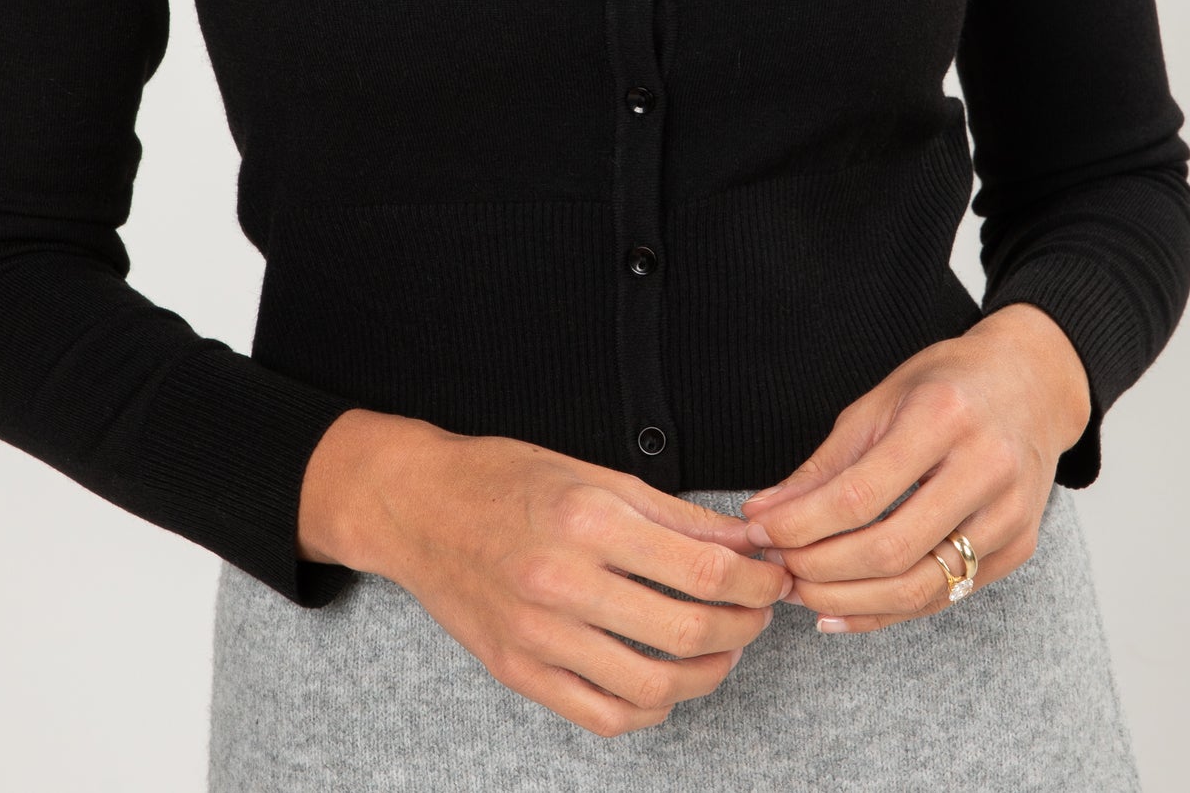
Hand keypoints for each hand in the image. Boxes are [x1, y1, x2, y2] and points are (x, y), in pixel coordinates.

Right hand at [298, 410, 792, 736]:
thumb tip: (744, 542)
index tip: (772, 578)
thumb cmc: (506, 478)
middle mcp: (563, 581)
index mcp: (588, 519)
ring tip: (721, 650)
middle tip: (757, 614)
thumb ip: (674, 515)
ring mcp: (538, 635)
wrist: (417, 507)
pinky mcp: (519, 672)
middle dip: (744, 627)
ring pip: (652, 687)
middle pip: (688, 631)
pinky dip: (650, 710)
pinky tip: (665, 685)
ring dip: (706, 675)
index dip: (756, 581)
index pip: (704, 570)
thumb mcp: (594, 474)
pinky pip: (603, 715)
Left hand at [737, 303, 1091, 633]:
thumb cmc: (947, 384)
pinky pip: (945, 597)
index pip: (859, 495)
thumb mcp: (880, 402)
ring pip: (920, 587)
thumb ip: (825, 465)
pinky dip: (887, 611)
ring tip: (803, 593)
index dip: (800, 524)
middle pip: (889, 550)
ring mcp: (1010, 515)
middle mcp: (985, 469)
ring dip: (849, 602)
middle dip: (820, 570)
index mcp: (944, 417)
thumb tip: (764, 513)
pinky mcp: (1019, 548)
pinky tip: (844, 611)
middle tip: (777, 569)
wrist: (1032, 384)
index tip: (759, 531)